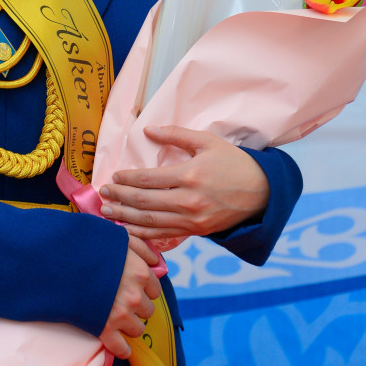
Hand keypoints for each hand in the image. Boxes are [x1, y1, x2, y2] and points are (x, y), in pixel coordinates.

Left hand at [99, 126, 269, 243]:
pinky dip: (143, 234)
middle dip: (120, 197)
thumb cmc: (233, 162)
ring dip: (125, 217)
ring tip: (107, 212)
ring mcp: (192, 220)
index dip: (127, 178)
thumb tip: (148, 129)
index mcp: (190, 175)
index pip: (148, 179)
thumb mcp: (207, 141)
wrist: (262, 192)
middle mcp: (188, 200)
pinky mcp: (197, 232)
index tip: (114, 175)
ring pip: (150, 222)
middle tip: (103, 193)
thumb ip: (176, 135)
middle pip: (144, 202)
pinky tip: (129, 230)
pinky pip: (164, 235)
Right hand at [99, 236, 160, 359]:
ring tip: (118, 318)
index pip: (155, 291)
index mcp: (140, 273)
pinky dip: (122, 349)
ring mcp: (121, 315)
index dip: (144, 289)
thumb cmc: (90, 246)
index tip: (134, 288)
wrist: (61, 262)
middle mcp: (134, 296)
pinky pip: (121, 348)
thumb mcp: (120, 238)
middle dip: (137, 307)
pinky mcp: (105, 329)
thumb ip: (141, 248)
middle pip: (147, 311)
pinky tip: (122, 346)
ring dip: (130, 325)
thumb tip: (156, 261)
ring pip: (138, 329)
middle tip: (123, 300)